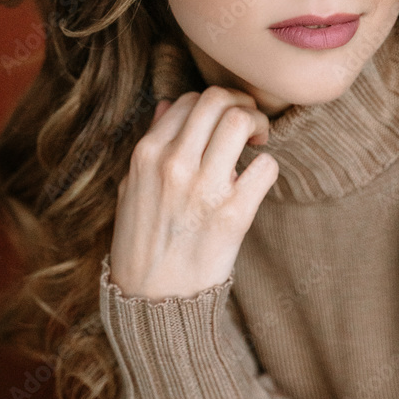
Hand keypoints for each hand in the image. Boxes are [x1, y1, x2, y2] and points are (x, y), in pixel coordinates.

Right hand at [109, 86, 278, 299]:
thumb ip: (152, 144)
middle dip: (242, 103)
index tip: (224, 121)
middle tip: (250, 123)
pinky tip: (256, 182)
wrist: (152, 299)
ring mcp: (204, 188)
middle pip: (217, 99)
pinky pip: (266, 167)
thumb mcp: (131, 188)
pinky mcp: (233, 215)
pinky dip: (267, 168)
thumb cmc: (143, 241)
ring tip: (258, 143)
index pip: (189, 100)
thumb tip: (167, 105)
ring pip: (241, 121)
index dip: (214, 104)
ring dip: (258, 126)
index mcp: (147, 154)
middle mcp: (173, 164)